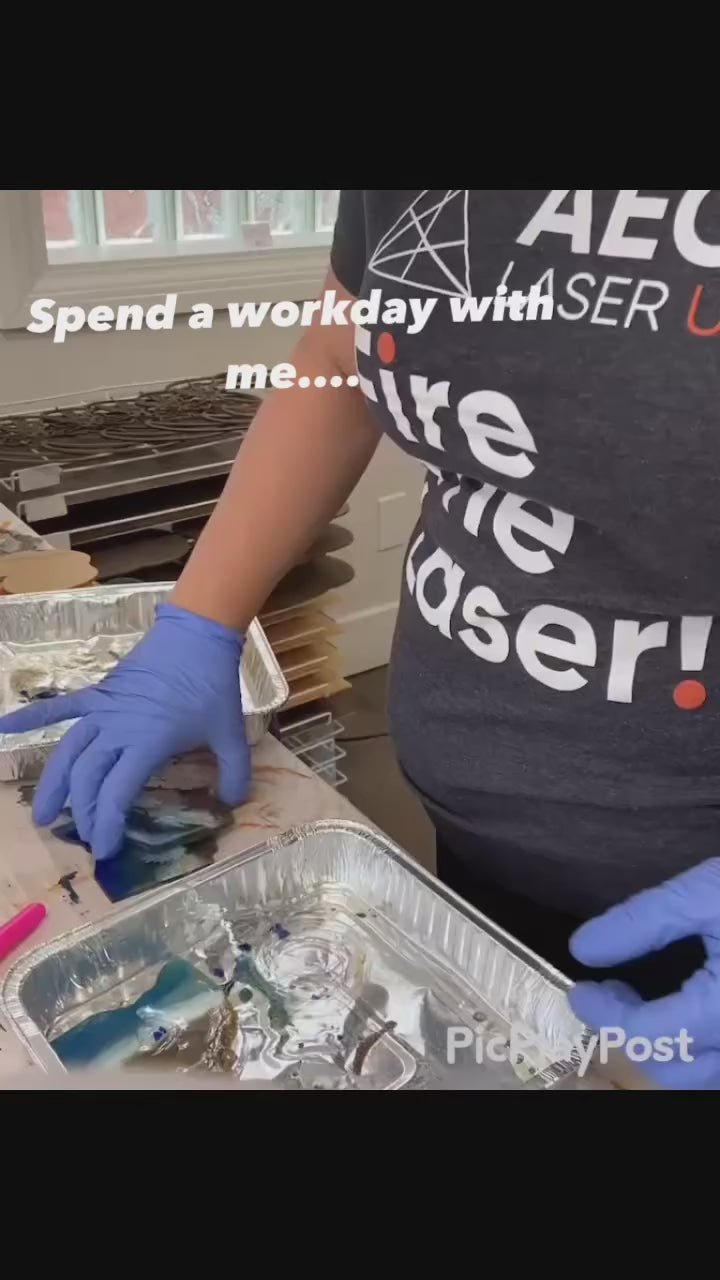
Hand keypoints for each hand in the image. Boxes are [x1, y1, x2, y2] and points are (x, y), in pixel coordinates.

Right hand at [0, 604, 249, 861]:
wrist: (197, 636)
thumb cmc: (212, 685)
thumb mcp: (230, 733)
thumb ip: (235, 771)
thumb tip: (236, 803)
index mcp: (146, 743)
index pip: (115, 793)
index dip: (105, 824)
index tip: (103, 850)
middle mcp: (117, 729)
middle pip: (88, 778)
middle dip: (83, 812)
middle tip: (84, 837)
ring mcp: (103, 710)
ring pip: (68, 752)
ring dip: (53, 784)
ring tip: (41, 815)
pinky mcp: (98, 693)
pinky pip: (60, 707)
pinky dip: (31, 717)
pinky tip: (3, 728)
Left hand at [568, 859, 719, 1088]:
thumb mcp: (707, 891)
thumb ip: (644, 920)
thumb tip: (583, 948)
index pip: (648, 1034)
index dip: (605, 1014)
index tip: (582, 990)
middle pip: (673, 1069)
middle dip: (629, 1036)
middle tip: (608, 997)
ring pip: (703, 1078)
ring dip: (663, 1051)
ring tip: (640, 1006)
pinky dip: (697, 1052)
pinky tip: (684, 1016)